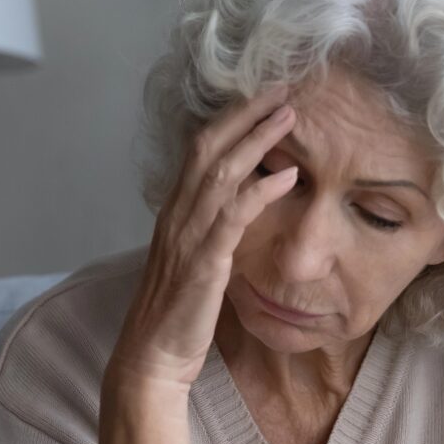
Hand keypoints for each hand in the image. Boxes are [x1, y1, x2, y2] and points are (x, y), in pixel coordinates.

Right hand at [104, 85, 298, 398]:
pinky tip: (288, 177)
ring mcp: (188, 236)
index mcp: (176, 210)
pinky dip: (260, 192)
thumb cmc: (178, 310)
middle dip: (246, 112)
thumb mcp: (196, 257)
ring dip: (257, 139)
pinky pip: (232, 217)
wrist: (152, 355)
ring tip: (291, 116)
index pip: (201, 147)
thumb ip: (213, 227)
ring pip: (221, 172)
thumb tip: (242, 205)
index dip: (231, 117)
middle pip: (210, 146)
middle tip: (283, 87)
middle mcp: (178, 213)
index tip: (264, 94)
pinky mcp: (204, 263)